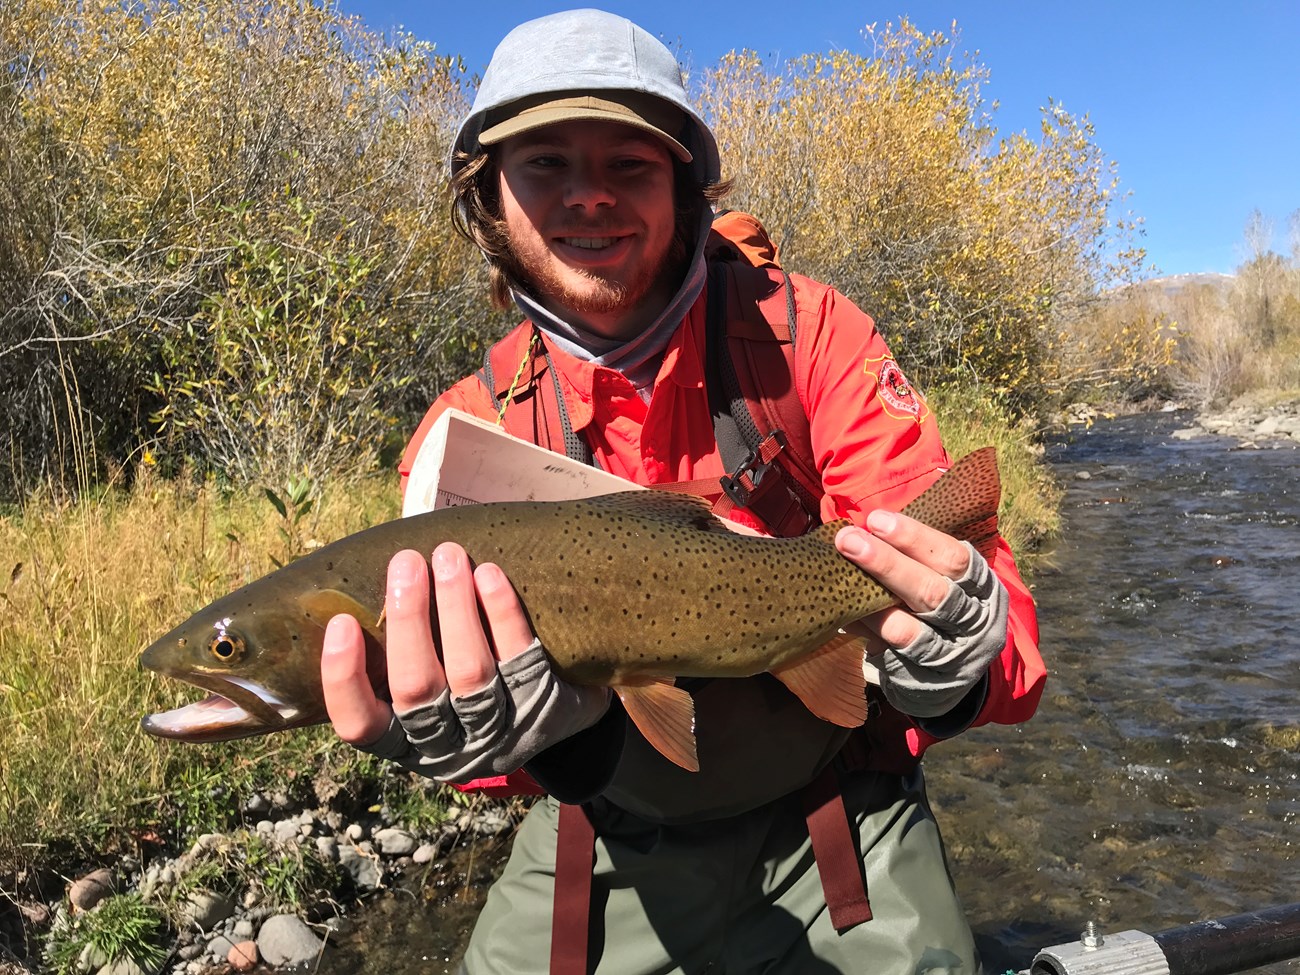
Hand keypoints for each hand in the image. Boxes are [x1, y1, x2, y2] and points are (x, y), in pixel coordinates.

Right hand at [321, 543, 609, 780]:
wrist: (558, 717)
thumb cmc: (465, 682)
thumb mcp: (428, 683)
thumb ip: (399, 648)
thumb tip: (378, 575)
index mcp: (404, 743)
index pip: (360, 725)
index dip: (344, 678)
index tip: (342, 622)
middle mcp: (448, 747)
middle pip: (417, 688)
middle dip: (408, 620)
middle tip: (406, 562)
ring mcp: (498, 731)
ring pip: (470, 672)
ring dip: (455, 608)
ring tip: (448, 556)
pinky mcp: (542, 708)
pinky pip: (520, 657)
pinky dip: (502, 613)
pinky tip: (489, 574)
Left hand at [835, 510, 1007, 718]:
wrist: (955, 674)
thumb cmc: (943, 609)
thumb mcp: (947, 581)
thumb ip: (918, 559)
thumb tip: (866, 528)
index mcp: (983, 590)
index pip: (955, 559)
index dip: (915, 538)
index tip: (876, 520)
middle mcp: (975, 625)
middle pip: (933, 593)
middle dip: (886, 564)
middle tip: (848, 539)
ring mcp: (952, 659)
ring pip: (908, 631)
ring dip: (870, 604)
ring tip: (841, 580)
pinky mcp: (926, 684)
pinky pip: (889, 657)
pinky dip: (865, 635)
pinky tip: (843, 617)